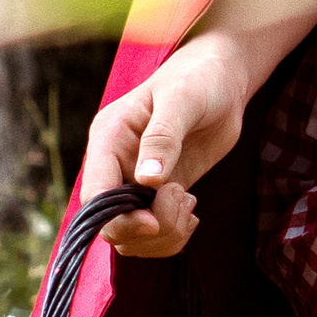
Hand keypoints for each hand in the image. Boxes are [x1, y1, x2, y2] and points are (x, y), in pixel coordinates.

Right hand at [77, 33, 251, 256]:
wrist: (222, 80)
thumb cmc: (199, 79)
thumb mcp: (182, 99)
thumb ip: (163, 137)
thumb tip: (147, 178)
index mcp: (108, 139)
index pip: (95, 195)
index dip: (118, 218)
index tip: (153, 222)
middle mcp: (115, 166)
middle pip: (111, 225)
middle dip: (148, 228)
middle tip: (182, 198)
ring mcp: (136, 183)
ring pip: (133, 237)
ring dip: (165, 234)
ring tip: (189, 203)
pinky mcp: (159, 194)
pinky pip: (155, 234)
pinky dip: (174, 234)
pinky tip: (192, 210)